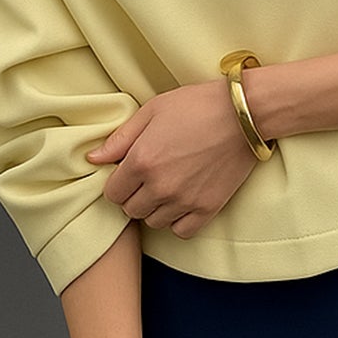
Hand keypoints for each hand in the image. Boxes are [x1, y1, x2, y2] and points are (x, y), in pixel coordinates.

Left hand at [86, 79, 261, 236]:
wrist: (243, 115)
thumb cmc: (196, 106)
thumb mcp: (152, 111)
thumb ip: (120, 139)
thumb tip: (93, 159)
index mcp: (142, 161)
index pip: (113, 193)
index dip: (118, 184)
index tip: (129, 174)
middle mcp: (160, 186)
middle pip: (131, 210)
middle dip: (134, 196)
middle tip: (148, 180)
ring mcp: (184, 200)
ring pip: (154, 222)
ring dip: (155, 209)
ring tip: (166, 189)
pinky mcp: (208, 208)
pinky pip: (181, 231)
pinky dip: (177, 221)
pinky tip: (182, 203)